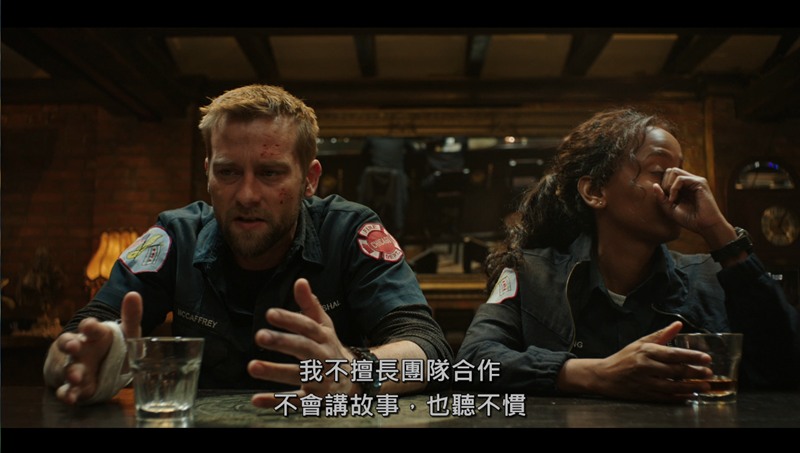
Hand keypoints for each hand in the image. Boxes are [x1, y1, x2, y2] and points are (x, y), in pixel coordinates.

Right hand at [47, 291, 141, 403]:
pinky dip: (67, 394)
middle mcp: (80, 348)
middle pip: (69, 343)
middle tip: (74, 346)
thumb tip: (134, 294)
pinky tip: (71, 398)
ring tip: (76, 377)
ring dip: (70, 372)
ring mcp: (73, 366)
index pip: (90, 326)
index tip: (90, 325)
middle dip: (70, 345)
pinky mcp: (72, 386)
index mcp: (94, 334)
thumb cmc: (114, 346)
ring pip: (66, 367)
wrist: (104, 368)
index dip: (90, 325)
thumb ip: (131, 316)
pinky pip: (66, 390)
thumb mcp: (127, 333)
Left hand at [248, 278, 356, 407]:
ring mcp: (319, 378)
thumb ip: (310, 304)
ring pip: (298, 374)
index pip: (307, 326)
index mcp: (324, 337)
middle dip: (282, 342)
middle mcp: (323, 356)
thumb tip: (300, 281)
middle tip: (259, 335)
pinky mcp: (314, 398)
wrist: (354, 378)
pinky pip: (295, 400)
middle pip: (303, 348)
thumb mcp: (324, 324)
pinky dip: (275, 401)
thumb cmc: (330, 346)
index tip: (270, 313)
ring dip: (275, 372)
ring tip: (252, 366)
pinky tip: (255, 399)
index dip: (289, 319)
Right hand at [562, 322, 713, 402]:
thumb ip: (661, 335)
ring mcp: (645, 382)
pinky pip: (666, 397)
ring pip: (673, 386)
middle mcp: (646, 366)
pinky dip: (679, 396)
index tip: (706, 358)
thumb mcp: (640, 343)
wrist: (604, 376)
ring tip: (705, 386)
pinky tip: (689, 395)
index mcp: (646, 351)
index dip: (691, 357)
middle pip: (675, 370)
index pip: (673, 354)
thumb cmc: (624, 358)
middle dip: (695, 372)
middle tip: (709, 373)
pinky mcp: (645, 394)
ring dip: (691, 386)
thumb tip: (678, 324)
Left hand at [653, 168, 736, 248]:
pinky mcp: (700, 183)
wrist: (705, 226)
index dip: (662, 186)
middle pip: (670, 170)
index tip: (666, 200)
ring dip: (668, 185)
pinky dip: (673, 188)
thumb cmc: (689, 219)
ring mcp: (695, 181)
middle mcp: (690, 181)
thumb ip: (661, 198)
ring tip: (671, 199)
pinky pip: (680, 178)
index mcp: (684, 186)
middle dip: (664, 183)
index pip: (668, 175)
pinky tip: (674, 199)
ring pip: (674, 171)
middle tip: (668, 198)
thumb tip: (654, 185)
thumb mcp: (670, 209)